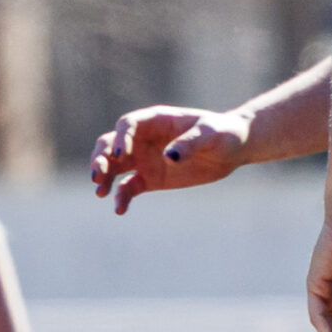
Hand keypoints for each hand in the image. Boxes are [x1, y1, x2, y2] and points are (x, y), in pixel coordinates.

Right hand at [89, 105, 248, 213]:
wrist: (233, 149)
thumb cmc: (223, 133)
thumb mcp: (210, 134)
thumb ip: (189, 142)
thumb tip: (168, 157)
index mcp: (155, 121)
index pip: (126, 125)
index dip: (119, 139)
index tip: (120, 155)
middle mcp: (142, 139)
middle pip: (109, 145)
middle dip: (100, 159)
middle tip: (98, 175)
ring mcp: (143, 159)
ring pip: (112, 167)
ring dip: (103, 178)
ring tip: (100, 192)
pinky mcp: (149, 179)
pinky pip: (128, 188)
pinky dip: (121, 198)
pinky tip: (120, 209)